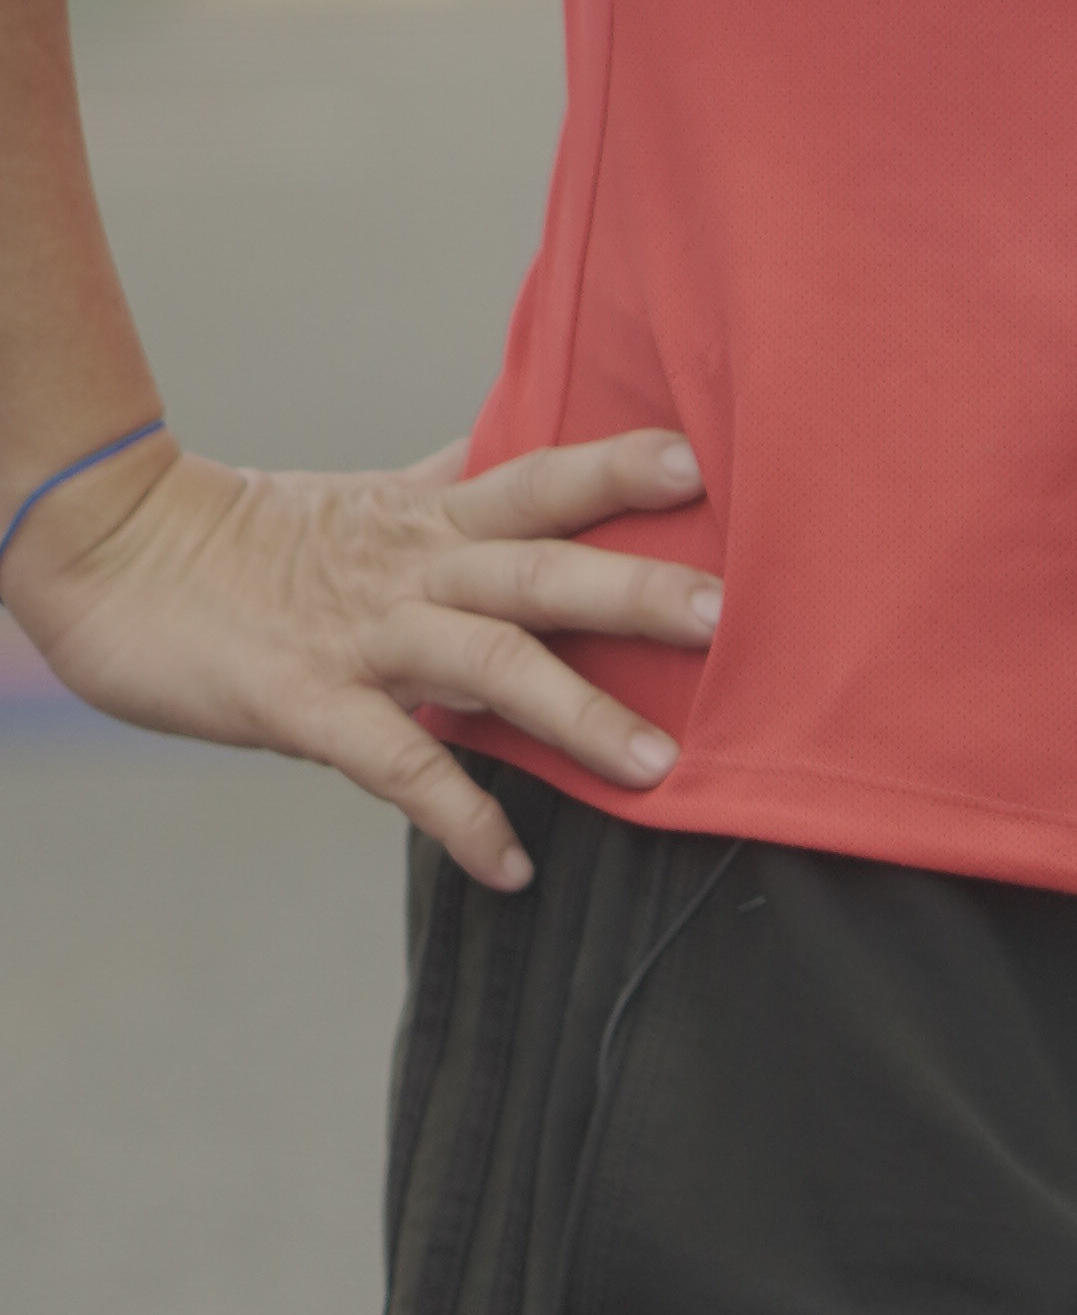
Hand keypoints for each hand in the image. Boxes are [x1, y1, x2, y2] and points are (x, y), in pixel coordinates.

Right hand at [0, 423, 717, 886]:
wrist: (113, 560)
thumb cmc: (248, 540)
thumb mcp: (364, 504)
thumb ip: (447, 489)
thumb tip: (512, 449)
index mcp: (426, 517)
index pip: (537, 478)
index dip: (614, 465)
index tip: (699, 460)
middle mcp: (408, 569)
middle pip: (537, 567)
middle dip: (632, 589)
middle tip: (724, 612)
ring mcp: (359, 637)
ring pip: (486, 665)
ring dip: (576, 715)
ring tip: (656, 767)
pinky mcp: (304, 703)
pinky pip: (398, 766)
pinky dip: (461, 817)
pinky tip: (510, 864)